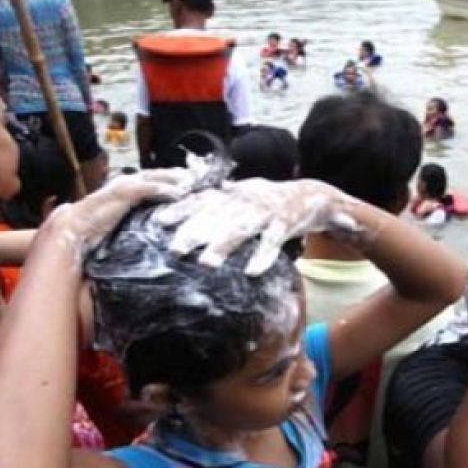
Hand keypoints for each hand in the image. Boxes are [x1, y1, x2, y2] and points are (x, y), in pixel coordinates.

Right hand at [48, 170, 189, 253]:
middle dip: (181, 174)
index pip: (156, 179)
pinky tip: (179, 192)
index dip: (175, 179)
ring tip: (196, 181)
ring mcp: (125, 185)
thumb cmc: (95, 227)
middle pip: (161, 174)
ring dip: (177, 178)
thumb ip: (137, 217)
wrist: (75, 228)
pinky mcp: (123, 192)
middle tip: (202, 176)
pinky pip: (148, 188)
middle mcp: (128, 182)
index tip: (195, 181)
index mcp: (128, 187)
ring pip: (157, 177)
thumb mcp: (123, 221)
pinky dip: (164, 188)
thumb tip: (154, 225)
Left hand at [153, 178, 362, 274]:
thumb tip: (180, 204)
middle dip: (194, 232)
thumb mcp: (239, 196)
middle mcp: (244, 201)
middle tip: (175, 249)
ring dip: (223, 246)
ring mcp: (265, 213)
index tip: (158, 221)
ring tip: (207, 264)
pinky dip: (263, 257)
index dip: (179, 209)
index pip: (200, 199)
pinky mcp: (284, 225)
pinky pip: (272, 243)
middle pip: (215, 216)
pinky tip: (252, 272)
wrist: (309, 195)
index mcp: (231, 194)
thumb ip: (214, 201)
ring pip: (241, 229)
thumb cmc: (266, 200)